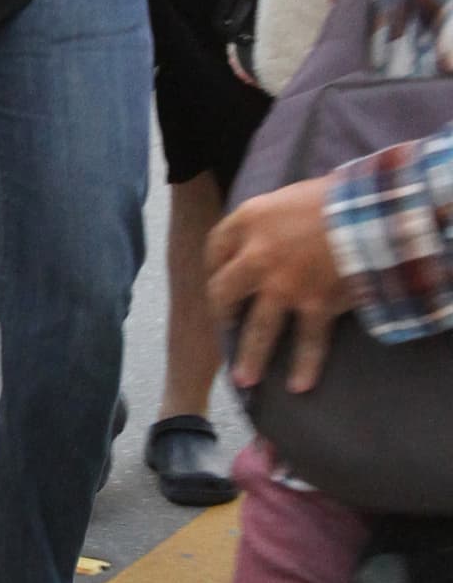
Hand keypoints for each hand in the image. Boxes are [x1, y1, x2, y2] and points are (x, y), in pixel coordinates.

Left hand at [206, 178, 354, 393]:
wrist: (369, 211)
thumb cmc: (333, 198)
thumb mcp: (289, 196)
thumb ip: (271, 218)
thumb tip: (270, 233)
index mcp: (248, 221)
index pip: (216, 247)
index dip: (214, 266)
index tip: (218, 277)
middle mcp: (256, 256)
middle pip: (224, 291)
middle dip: (221, 313)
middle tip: (224, 325)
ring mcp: (283, 285)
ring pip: (258, 329)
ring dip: (249, 357)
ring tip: (243, 380)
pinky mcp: (314, 305)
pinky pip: (307, 343)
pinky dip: (304, 366)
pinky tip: (299, 386)